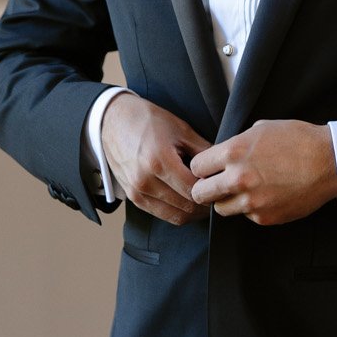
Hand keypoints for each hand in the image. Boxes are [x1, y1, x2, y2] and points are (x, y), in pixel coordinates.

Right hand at [100, 94, 209, 227]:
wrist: (113, 121)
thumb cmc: (147, 121)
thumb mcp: (180, 129)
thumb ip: (203, 151)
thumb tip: (223, 166)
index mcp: (159, 160)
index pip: (194, 190)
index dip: (212, 191)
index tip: (221, 184)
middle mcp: (145, 180)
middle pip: (186, 206)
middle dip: (205, 204)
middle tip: (217, 194)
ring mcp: (136, 191)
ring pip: (176, 216)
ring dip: (193, 211)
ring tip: (203, 198)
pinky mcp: (132, 197)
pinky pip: (162, 214)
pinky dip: (177, 211)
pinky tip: (186, 200)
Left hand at [189, 120, 336, 226]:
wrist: (329, 162)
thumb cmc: (298, 140)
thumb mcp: (261, 128)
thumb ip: (236, 143)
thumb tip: (222, 154)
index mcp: (233, 152)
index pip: (196, 167)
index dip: (202, 168)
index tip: (209, 169)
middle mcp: (237, 179)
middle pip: (200, 193)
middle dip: (205, 188)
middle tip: (216, 185)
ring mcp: (251, 201)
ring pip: (221, 209)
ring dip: (227, 201)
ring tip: (244, 190)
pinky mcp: (264, 217)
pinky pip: (246, 216)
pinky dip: (252, 208)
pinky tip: (266, 195)